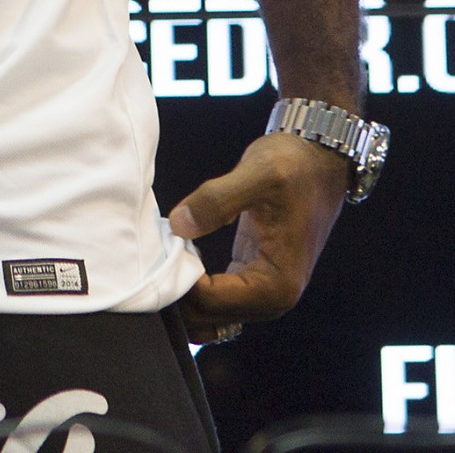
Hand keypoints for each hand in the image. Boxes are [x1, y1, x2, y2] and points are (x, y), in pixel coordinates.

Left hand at [168, 130, 348, 342]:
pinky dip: (198, 286)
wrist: (321, 159)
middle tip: (155, 255)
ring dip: (186, 294)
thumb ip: (216, 201)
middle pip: (211, 316)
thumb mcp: (257, 174)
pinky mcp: (254, 273)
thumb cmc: (296, 166)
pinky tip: (181, 255)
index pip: (213, 302)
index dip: (180, 282)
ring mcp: (264, 288)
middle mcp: (274, 297)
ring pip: (214, 312)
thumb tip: (177, 226)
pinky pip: (220, 296)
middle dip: (179, 294)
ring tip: (164, 256)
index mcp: (277, 283)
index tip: (162, 249)